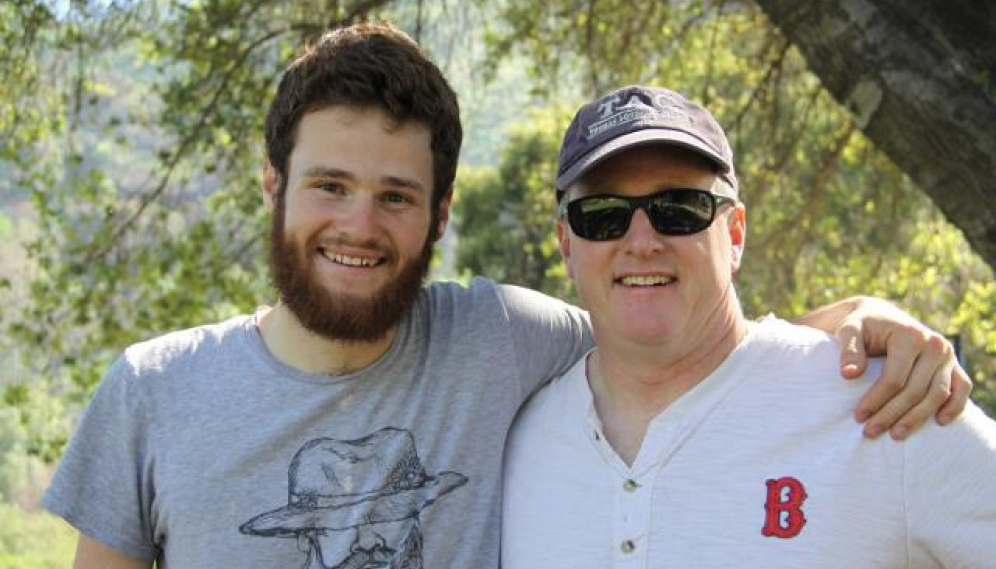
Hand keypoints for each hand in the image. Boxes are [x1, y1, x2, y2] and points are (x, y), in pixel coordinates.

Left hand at [835, 297, 970, 439]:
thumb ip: (849, 349)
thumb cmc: (864, 325)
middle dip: (892, 415)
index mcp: (910, 336)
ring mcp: (947, 356)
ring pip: (937, 395)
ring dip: (918, 419)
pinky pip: (962, 388)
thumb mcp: (850, 329)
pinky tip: (940, 422)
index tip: (858, 416)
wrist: (882, 316)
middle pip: (915, 391)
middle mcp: (934, 345)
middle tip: (870, 432)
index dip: (876, 400)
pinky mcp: (954, 365)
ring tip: (896, 435)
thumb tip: (848, 374)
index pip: (894, 378)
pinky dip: (955, 406)